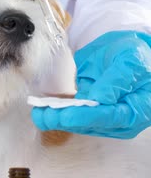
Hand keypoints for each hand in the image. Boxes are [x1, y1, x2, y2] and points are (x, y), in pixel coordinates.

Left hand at [32, 31, 150, 138]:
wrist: (122, 53)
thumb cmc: (132, 56)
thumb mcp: (130, 59)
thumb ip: (118, 79)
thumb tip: (101, 99)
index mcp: (139, 109)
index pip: (112, 117)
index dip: (88, 118)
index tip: (67, 116)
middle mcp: (122, 120)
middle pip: (91, 124)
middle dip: (66, 120)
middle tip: (45, 114)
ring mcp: (103, 120)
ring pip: (78, 124)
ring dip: (56, 119)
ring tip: (38, 112)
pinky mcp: (88, 115)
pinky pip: (70, 117)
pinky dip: (55, 114)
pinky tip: (41, 111)